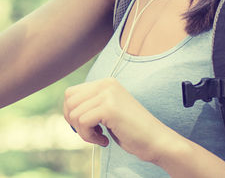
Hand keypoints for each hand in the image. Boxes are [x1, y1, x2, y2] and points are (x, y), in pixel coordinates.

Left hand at [63, 77, 177, 164]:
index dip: (72, 113)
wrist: (157, 142)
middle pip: (69, 101)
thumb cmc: (133, 131)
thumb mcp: (108, 111)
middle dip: (74, 122)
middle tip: (92, 133)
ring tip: (100, 137)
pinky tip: (105, 141)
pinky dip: (89, 137)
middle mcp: (105, 84)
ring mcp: (107, 94)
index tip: (86, 126)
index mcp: (106, 83)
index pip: (71, 93)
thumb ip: (91, 105)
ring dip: (83, 132)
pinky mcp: (109, 108)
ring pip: (74, 114)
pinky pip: (82, 122)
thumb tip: (67, 109)